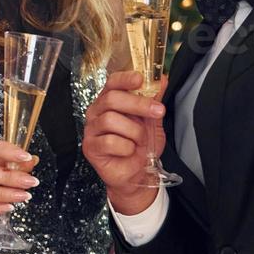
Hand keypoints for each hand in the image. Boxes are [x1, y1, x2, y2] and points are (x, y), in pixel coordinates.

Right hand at [82, 70, 166, 215]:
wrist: (138, 175)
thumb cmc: (141, 147)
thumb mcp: (152, 121)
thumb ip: (154, 100)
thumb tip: (162, 80)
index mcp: (109, 101)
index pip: (112, 83)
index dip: (125, 78)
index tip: (141, 78)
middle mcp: (97, 112)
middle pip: (112, 99)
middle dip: (138, 104)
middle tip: (157, 111)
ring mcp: (91, 130)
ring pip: (111, 120)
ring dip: (133, 131)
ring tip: (139, 141)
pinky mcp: (90, 147)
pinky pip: (109, 141)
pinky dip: (126, 147)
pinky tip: (129, 151)